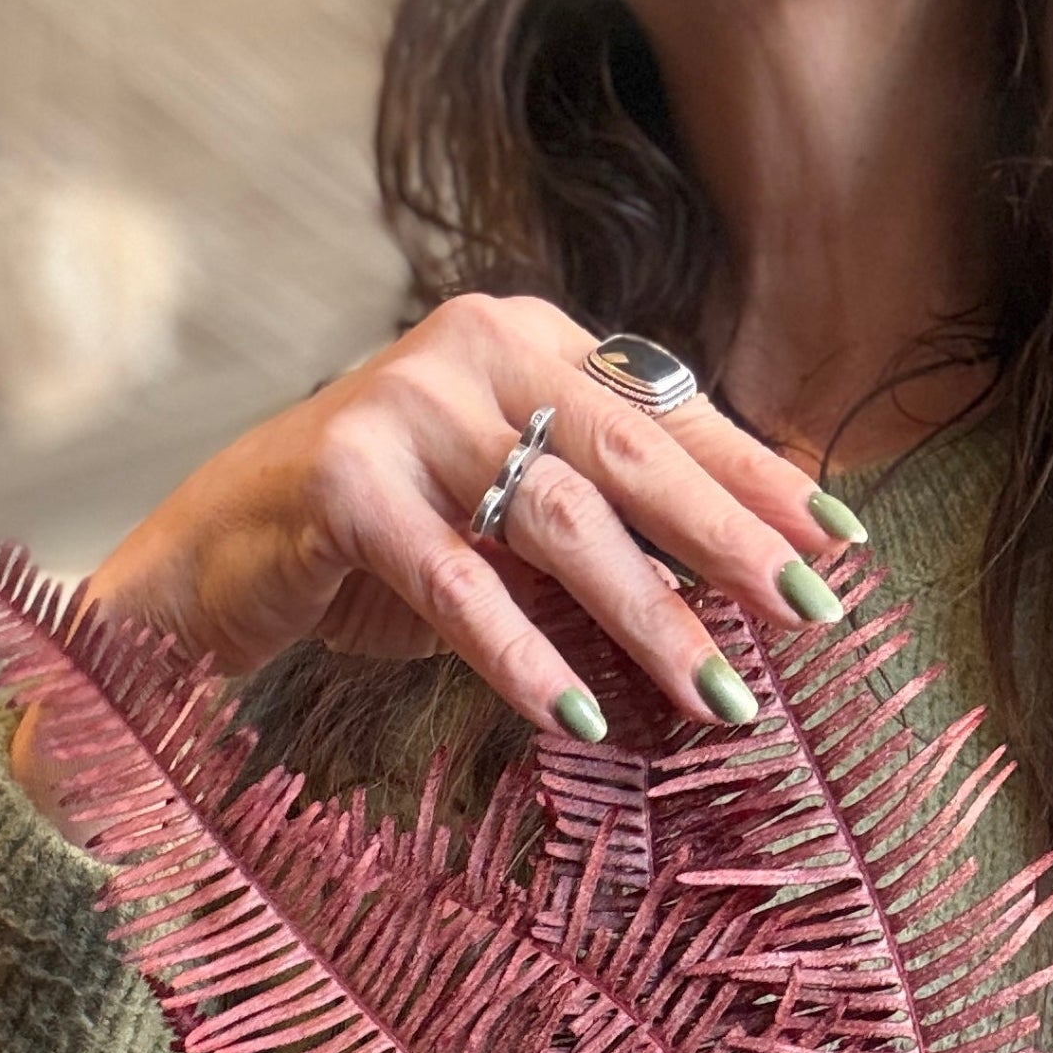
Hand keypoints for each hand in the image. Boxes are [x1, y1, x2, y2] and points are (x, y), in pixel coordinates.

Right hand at [14, 293, 856, 822]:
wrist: (207, 563)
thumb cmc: (372, 549)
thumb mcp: (503, 526)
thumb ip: (602, 529)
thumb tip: (743, 586)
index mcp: (525, 339)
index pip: (670, 410)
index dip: (763, 479)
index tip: (846, 548)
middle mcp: (472, 350)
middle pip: (634, 453)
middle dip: (733, 544)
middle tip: (813, 619)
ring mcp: (403, 408)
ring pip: (561, 521)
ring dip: (649, 618)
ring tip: (718, 697)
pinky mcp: (341, 484)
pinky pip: (456, 583)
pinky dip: (521, 654)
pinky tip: (581, 713)